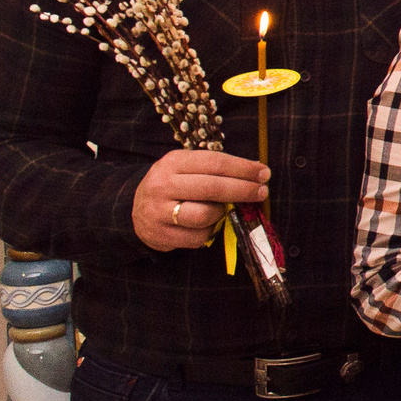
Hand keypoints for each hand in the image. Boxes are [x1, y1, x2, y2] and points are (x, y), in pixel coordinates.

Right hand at [133, 150, 269, 250]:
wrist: (135, 208)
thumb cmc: (173, 185)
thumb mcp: (187, 168)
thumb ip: (216, 169)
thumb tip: (257, 172)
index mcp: (173, 162)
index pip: (214, 163)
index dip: (243, 168)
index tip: (264, 173)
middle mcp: (163, 185)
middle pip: (212, 188)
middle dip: (243, 190)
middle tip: (262, 191)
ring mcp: (159, 211)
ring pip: (205, 215)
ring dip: (222, 213)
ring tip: (224, 210)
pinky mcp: (160, 234)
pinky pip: (198, 237)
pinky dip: (210, 232)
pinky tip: (208, 225)